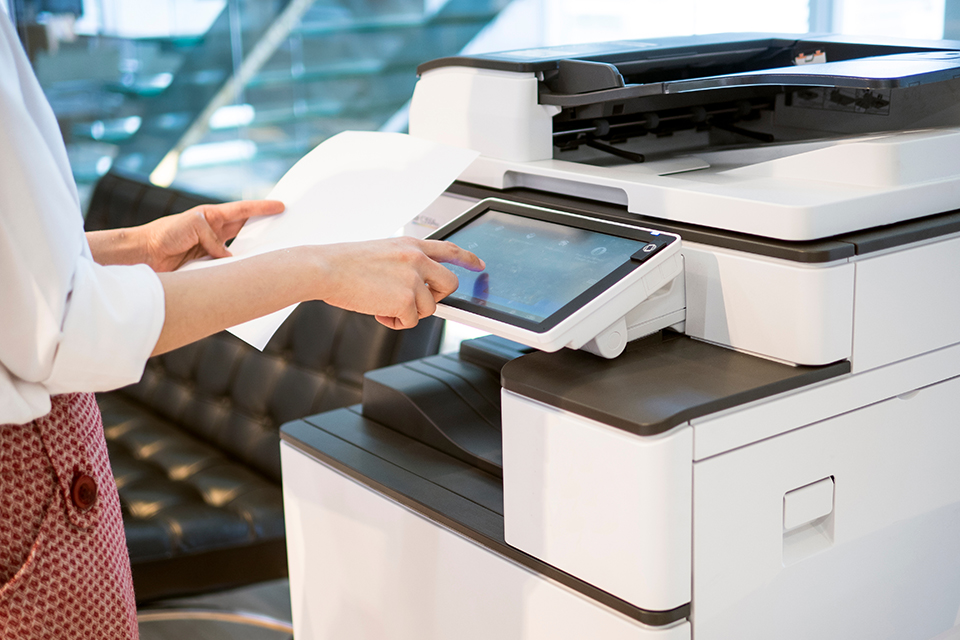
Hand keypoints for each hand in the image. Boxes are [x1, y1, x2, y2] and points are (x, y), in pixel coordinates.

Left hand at [141, 200, 283, 271]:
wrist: (144, 254)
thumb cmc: (163, 233)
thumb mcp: (193, 227)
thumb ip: (214, 239)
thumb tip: (228, 259)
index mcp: (212, 216)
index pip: (243, 211)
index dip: (262, 208)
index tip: (281, 206)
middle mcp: (214, 231)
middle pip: (245, 229)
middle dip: (263, 228)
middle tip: (283, 230)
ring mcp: (211, 248)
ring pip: (238, 250)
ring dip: (251, 253)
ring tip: (268, 255)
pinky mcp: (206, 265)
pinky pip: (226, 267)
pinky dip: (234, 270)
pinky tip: (244, 274)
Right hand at [314, 237, 484, 328]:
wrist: (325, 269)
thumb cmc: (345, 264)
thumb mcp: (382, 254)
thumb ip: (404, 265)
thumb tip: (417, 288)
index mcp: (410, 245)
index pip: (448, 249)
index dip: (467, 258)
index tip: (479, 265)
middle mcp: (417, 258)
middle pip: (449, 284)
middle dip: (435, 297)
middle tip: (411, 300)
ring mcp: (413, 278)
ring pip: (429, 308)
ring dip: (407, 312)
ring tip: (382, 304)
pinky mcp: (406, 299)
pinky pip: (410, 321)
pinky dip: (394, 322)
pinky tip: (377, 310)